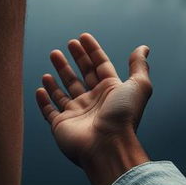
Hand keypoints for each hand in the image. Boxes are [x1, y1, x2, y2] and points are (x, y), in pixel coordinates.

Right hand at [36, 33, 151, 170]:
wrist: (108, 147)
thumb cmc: (123, 116)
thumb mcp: (138, 86)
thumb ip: (139, 66)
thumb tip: (144, 48)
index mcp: (109, 91)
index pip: (99, 66)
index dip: (92, 51)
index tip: (82, 37)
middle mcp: (93, 102)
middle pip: (81, 75)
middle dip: (74, 59)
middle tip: (66, 44)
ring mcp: (76, 114)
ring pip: (64, 90)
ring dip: (58, 74)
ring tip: (53, 57)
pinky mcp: (61, 125)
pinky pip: (49, 111)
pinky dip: (44, 100)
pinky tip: (40, 88)